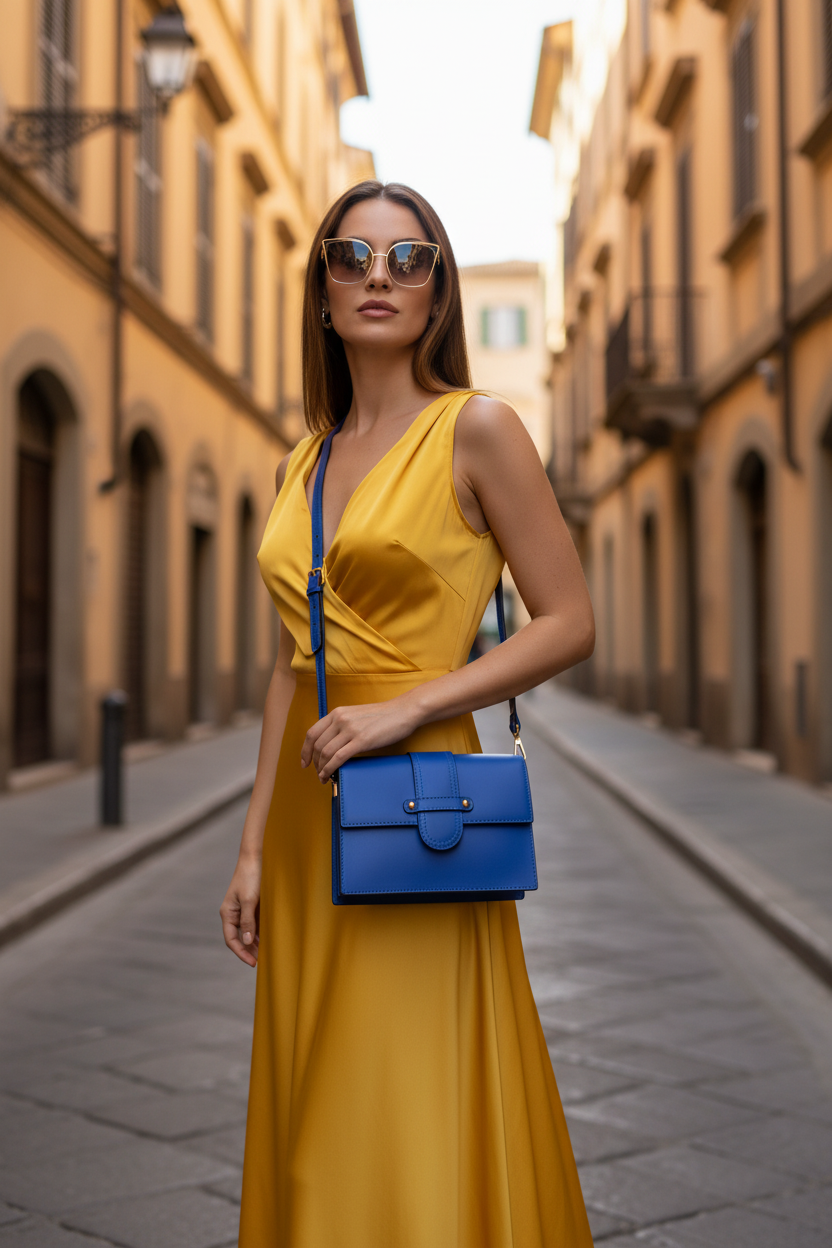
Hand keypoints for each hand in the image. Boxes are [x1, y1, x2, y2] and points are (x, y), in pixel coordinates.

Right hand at [220, 855, 260, 966]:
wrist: (257, 857)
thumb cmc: (251, 876)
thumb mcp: (249, 900)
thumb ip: (247, 921)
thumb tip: (245, 942)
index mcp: (228, 913)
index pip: (231, 940)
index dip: (241, 953)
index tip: (253, 962)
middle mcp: (234, 913)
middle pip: (239, 938)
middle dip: (249, 950)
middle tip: (263, 961)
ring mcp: (243, 909)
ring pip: (248, 932)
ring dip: (256, 942)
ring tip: (267, 952)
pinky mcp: (253, 905)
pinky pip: (255, 923)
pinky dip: (261, 932)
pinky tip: (270, 937)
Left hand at [301, 697, 420, 781]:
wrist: (402, 711)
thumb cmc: (383, 716)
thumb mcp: (356, 715)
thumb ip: (342, 726)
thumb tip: (332, 745)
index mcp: (337, 713)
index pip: (312, 733)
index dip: (305, 750)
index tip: (304, 762)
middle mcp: (340, 719)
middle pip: (317, 746)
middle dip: (314, 763)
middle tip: (318, 774)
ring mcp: (350, 730)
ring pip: (326, 753)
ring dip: (321, 769)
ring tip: (324, 778)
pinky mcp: (361, 740)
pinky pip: (338, 758)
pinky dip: (330, 769)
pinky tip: (329, 776)